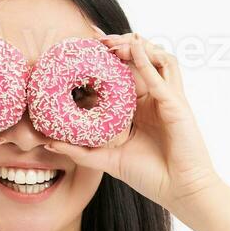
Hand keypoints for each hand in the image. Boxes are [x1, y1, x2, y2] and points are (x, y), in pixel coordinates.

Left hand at [47, 32, 223, 214]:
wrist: (180, 192)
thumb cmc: (151, 176)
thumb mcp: (109, 160)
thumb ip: (81, 151)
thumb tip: (49, 142)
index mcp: (141, 108)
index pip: (124, 74)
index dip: (108, 57)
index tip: (85, 45)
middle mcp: (155, 98)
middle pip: (140, 59)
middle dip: (119, 44)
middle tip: (95, 38)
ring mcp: (168, 99)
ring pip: (156, 57)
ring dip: (135, 46)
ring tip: (112, 43)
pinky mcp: (177, 105)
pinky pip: (163, 75)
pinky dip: (147, 60)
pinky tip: (133, 48)